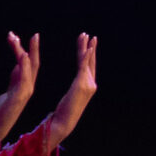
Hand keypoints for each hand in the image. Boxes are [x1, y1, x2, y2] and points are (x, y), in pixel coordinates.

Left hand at [0, 32, 39, 147]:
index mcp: (25, 85)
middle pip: (33, 65)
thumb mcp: (10, 89)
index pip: (31, 64)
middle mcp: (27, 88)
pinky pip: (22, 81)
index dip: (33, 50)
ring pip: (28, 71)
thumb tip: (19, 63)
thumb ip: (15, 77)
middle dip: (34, 49)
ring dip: (26, 55)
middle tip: (35, 35)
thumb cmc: (2, 110)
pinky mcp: (17, 98)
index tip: (33, 36)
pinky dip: (23, 68)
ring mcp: (23, 93)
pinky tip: (23, 57)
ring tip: (26, 42)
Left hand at [43, 34, 97, 149]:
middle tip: (89, 35)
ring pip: (87, 61)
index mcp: (88, 86)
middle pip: (90, 61)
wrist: (64, 121)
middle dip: (90, 47)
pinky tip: (87, 48)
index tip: (89, 42)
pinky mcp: (81, 84)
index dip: (90, 54)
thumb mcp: (72, 96)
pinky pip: (83, 67)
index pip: (89, 66)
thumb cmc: (64, 111)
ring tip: (85, 36)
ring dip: (86, 48)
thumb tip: (77, 84)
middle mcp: (91, 84)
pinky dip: (86, 56)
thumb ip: (77, 88)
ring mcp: (88, 84)